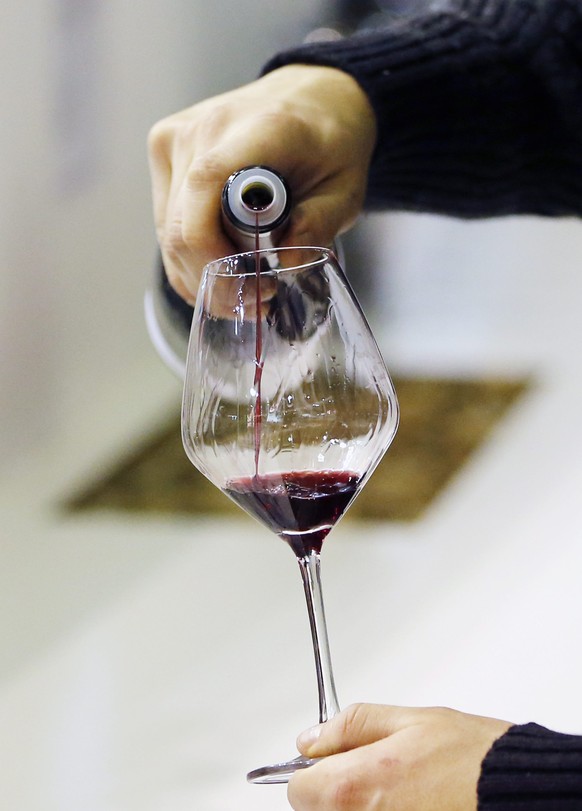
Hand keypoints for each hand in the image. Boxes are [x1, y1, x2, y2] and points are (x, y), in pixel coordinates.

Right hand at [147, 64, 376, 303]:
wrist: (309, 96)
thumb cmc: (331, 140)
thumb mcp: (347, 186)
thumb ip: (321, 222)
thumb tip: (287, 262)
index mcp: (253, 129)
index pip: (204, 192)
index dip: (216, 254)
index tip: (258, 286)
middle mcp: (201, 130)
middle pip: (180, 228)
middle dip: (215, 280)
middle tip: (259, 302)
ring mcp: (175, 140)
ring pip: (168, 235)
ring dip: (202, 277)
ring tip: (246, 292)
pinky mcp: (165, 153)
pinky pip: (165, 224)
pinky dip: (190, 260)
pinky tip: (221, 275)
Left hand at [288, 703, 511, 810]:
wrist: (517, 795)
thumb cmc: (473, 759)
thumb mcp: (409, 720)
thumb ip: (352, 727)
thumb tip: (313, 738)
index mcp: (352, 787)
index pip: (299, 790)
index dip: (314, 770)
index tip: (333, 761)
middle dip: (341, 788)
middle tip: (380, 771)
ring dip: (366, 803)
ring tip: (406, 788)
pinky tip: (418, 802)